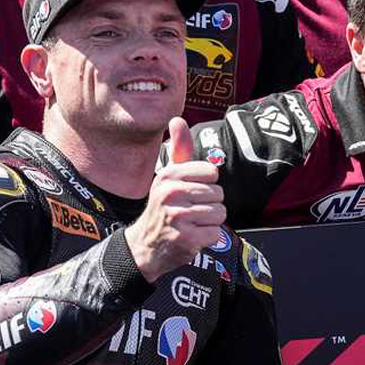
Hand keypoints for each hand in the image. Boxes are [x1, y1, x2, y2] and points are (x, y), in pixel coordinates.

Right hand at [125, 117, 224, 280]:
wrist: (145, 245)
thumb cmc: (163, 207)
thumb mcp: (168, 176)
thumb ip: (178, 149)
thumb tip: (177, 119)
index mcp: (169, 176)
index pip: (211, 172)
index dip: (207, 183)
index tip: (192, 191)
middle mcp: (171, 194)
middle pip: (218, 194)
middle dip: (209, 204)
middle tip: (191, 211)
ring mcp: (178, 217)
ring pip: (220, 213)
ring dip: (210, 222)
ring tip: (192, 223)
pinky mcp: (186, 239)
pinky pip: (217, 233)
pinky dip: (209, 237)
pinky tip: (193, 236)